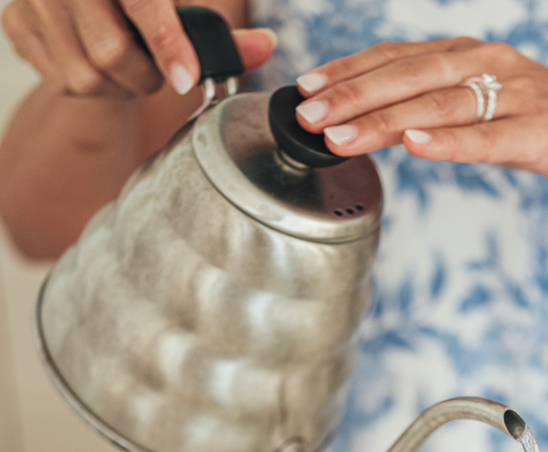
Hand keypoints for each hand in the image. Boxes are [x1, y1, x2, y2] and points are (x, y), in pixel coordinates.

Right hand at [1, 0, 274, 98]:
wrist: (89, 4)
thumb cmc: (139, 8)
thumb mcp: (178, 10)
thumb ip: (220, 35)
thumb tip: (265, 47)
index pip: (142, 2)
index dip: (166, 43)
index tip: (186, 79)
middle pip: (111, 53)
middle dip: (143, 77)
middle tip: (156, 71)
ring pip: (85, 77)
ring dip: (117, 88)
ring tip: (127, 66)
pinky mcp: (16, 24)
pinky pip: (60, 82)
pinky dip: (88, 86)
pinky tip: (96, 64)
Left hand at [294, 39, 547, 196]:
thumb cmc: (547, 125)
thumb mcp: (485, 110)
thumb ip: (438, 110)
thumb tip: (382, 125)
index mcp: (471, 57)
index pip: (398, 58)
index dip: (349, 72)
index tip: (306, 90)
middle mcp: (489, 64)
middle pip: (408, 76)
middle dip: (352, 95)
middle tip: (306, 115)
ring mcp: (516, 95)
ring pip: (438, 104)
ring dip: (384, 120)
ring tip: (340, 135)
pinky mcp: (539, 131)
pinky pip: (487, 136)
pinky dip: (448, 141)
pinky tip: (414, 145)